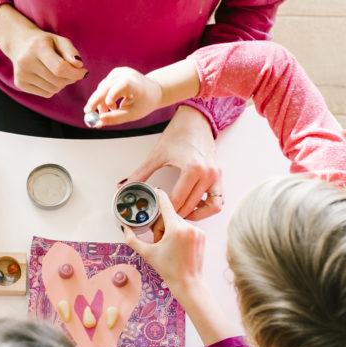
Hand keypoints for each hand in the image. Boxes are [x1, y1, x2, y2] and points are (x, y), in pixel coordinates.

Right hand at [0, 5, 85, 97]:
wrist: (20, 44)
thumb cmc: (45, 42)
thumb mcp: (60, 40)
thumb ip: (71, 52)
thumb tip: (79, 66)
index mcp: (37, 47)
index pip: (60, 68)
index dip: (75, 73)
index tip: (84, 72)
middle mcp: (26, 61)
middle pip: (58, 81)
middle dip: (70, 78)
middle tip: (73, 72)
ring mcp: (21, 74)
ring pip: (53, 89)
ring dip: (62, 84)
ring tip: (59, 73)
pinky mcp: (19, 84)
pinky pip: (46, 94)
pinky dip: (53, 88)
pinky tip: (49, 77)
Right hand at [84, 67, 161, 126]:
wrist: (152, 91)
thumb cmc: (143, 103)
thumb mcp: (132, 114)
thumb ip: (115, 118)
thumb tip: (98, 121)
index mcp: (135, 85)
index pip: (121, 86)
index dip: (111, 96)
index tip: (103, 111)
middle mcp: (126, 74)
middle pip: (106, 86)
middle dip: (96, 101)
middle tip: (88, 113)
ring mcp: (120, 72)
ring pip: (102, 87)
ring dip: (101, 101)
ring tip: (107, 112)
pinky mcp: (115, 72)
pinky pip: (104, 86)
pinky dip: (104, 96)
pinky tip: (111, 103)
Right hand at [123, 190, 205, 291]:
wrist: (188, 283)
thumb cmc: (169, 270)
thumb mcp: (147, 253)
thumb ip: (132, 239)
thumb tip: (124, 228)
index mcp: (176, 229)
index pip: (166, 205)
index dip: (159, 196)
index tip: (155, 190)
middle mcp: (189, 227)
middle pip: (170, 216)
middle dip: (162, 225)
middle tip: (158, 240)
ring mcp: (198, 231)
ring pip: (179, 222)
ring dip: (171, 229)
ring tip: (169, 246)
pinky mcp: (202, 235)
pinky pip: (188, 227)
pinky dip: (181, 233)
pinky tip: (178, 246)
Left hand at [127, 106, 222, 220]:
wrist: (196, 120)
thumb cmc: (179, 133)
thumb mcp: (157, 154)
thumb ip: (141, 173)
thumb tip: (125, 185)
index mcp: (192, 169)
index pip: (178, 201)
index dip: (164, 215)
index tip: (155, 223)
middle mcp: (208, 174)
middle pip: (191, 206)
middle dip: (175, 219)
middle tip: (163, 226)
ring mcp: (216, 176)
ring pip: (209, 207)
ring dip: (195, 215)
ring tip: (180, 217)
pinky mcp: (219, 176)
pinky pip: (218, 200)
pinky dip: (207, 207)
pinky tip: (194, 206)